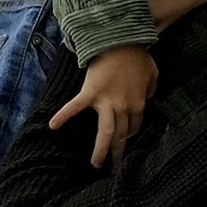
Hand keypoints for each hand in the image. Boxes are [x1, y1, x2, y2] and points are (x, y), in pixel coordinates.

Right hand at [50, 44, 159, 167]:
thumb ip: (151, 89)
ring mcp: (105, 102)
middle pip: (121, 134)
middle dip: (118, 151)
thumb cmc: (138, 56)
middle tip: (115, 166)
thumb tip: (148, 97)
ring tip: (96, 164)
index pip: (134, 126)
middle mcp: (122, 107)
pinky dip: (63, 116)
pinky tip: (53, 126)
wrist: (121, 40)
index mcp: (137, 104)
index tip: (125, 138)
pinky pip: (74, 107)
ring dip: (101, 150)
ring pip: (105, 132)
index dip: (130, 134)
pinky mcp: (89, 93)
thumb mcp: (153, 74)